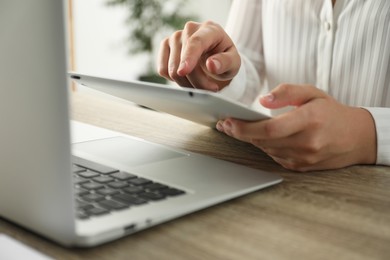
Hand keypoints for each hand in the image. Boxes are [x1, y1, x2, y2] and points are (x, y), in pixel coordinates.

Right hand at [157, 21, 240, 90]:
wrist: (215, 56)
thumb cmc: (225, 59)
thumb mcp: (234, 63)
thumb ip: (225, 62)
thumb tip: (211, 64)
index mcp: (210, 29)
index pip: (196, 42)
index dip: (189, 57)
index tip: (183, 71)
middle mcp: (190, 29)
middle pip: (183, 61)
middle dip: (196, 81)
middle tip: (210, 89)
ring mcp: (175, 36)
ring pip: (172, 68)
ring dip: (186, 83)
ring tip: (200, 84)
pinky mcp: (165, 46)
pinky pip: (163, 69)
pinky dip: (174, 80)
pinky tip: (187, 77)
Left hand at [216, 84, 376, 171]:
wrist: (356, 138)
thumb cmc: (332, 112)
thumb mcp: (312, 93)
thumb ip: (287, 92)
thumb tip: (262, 100)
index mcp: (309, 121)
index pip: (269, 129)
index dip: (245, 127)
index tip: (228, 121)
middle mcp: (306, 143)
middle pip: (263, 141)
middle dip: (239, 133)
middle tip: (224, 124)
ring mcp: (303, 158)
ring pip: (265, 149)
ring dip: (248, 140)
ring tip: (234, 128)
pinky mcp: (300, 167)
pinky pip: (273, 156)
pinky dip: (262, 146)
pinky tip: (255, 137)